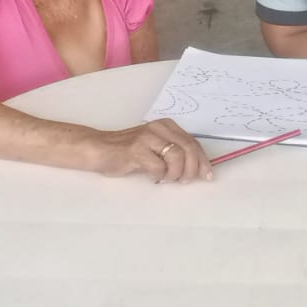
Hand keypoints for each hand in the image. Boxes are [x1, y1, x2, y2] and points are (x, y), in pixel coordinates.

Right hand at [85, 119, 211, 182]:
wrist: (99, 149)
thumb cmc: (128, 152)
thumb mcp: (156, 148)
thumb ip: (174, 154)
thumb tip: (196, 169)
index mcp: (167, 126)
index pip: (193, 142)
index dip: (202, 161)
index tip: (207, 175)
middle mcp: (159, 128)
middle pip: (188, 148)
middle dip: (192, 169)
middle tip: (185, 180)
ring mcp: (147, 137)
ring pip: (176, 156)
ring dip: (175, 173)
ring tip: (165, 177)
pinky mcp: (136, 150)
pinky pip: (158, 167)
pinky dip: (158, 175)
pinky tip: (151, 176)